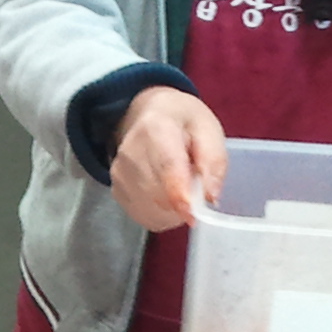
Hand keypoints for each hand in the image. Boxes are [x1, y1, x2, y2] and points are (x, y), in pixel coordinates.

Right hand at [110, 88, 227, 231]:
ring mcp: (120, 175)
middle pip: (159, 195)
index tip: (192, 216)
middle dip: (185, 202)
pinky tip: (167, 195)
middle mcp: (130, 153)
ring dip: (175, 210)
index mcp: (156, 128)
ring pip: (153, 211)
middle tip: (196, 183)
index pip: (167, 167)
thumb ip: (213, 161)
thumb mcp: (208, 129)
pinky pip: (146, 216)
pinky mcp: (117, 192)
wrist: (146, 115)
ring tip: (180, 185)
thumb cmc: (183, 122)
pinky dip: (163, 214)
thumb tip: (210, 198)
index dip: (180, 195)